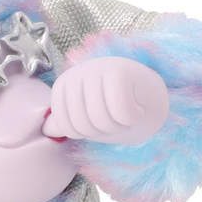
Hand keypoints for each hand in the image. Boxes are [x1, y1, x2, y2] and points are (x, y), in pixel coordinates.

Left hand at [43, 56, 169, 144]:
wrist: (155, 98)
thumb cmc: (119, 110)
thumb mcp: (89, 118)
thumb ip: (67, 122)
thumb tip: (46, 129)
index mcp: (63, 85)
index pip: (66, 127)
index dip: (88, 133)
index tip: (100, 118)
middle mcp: (76, 72)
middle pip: (83, 125)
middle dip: (105, 130)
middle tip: (117, 115)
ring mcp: (97, 68)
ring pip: (102, 120)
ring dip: (120, 125)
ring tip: (127, 111)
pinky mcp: (120, 70)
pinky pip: (122, 112)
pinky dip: (133, 118)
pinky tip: (137, 107)